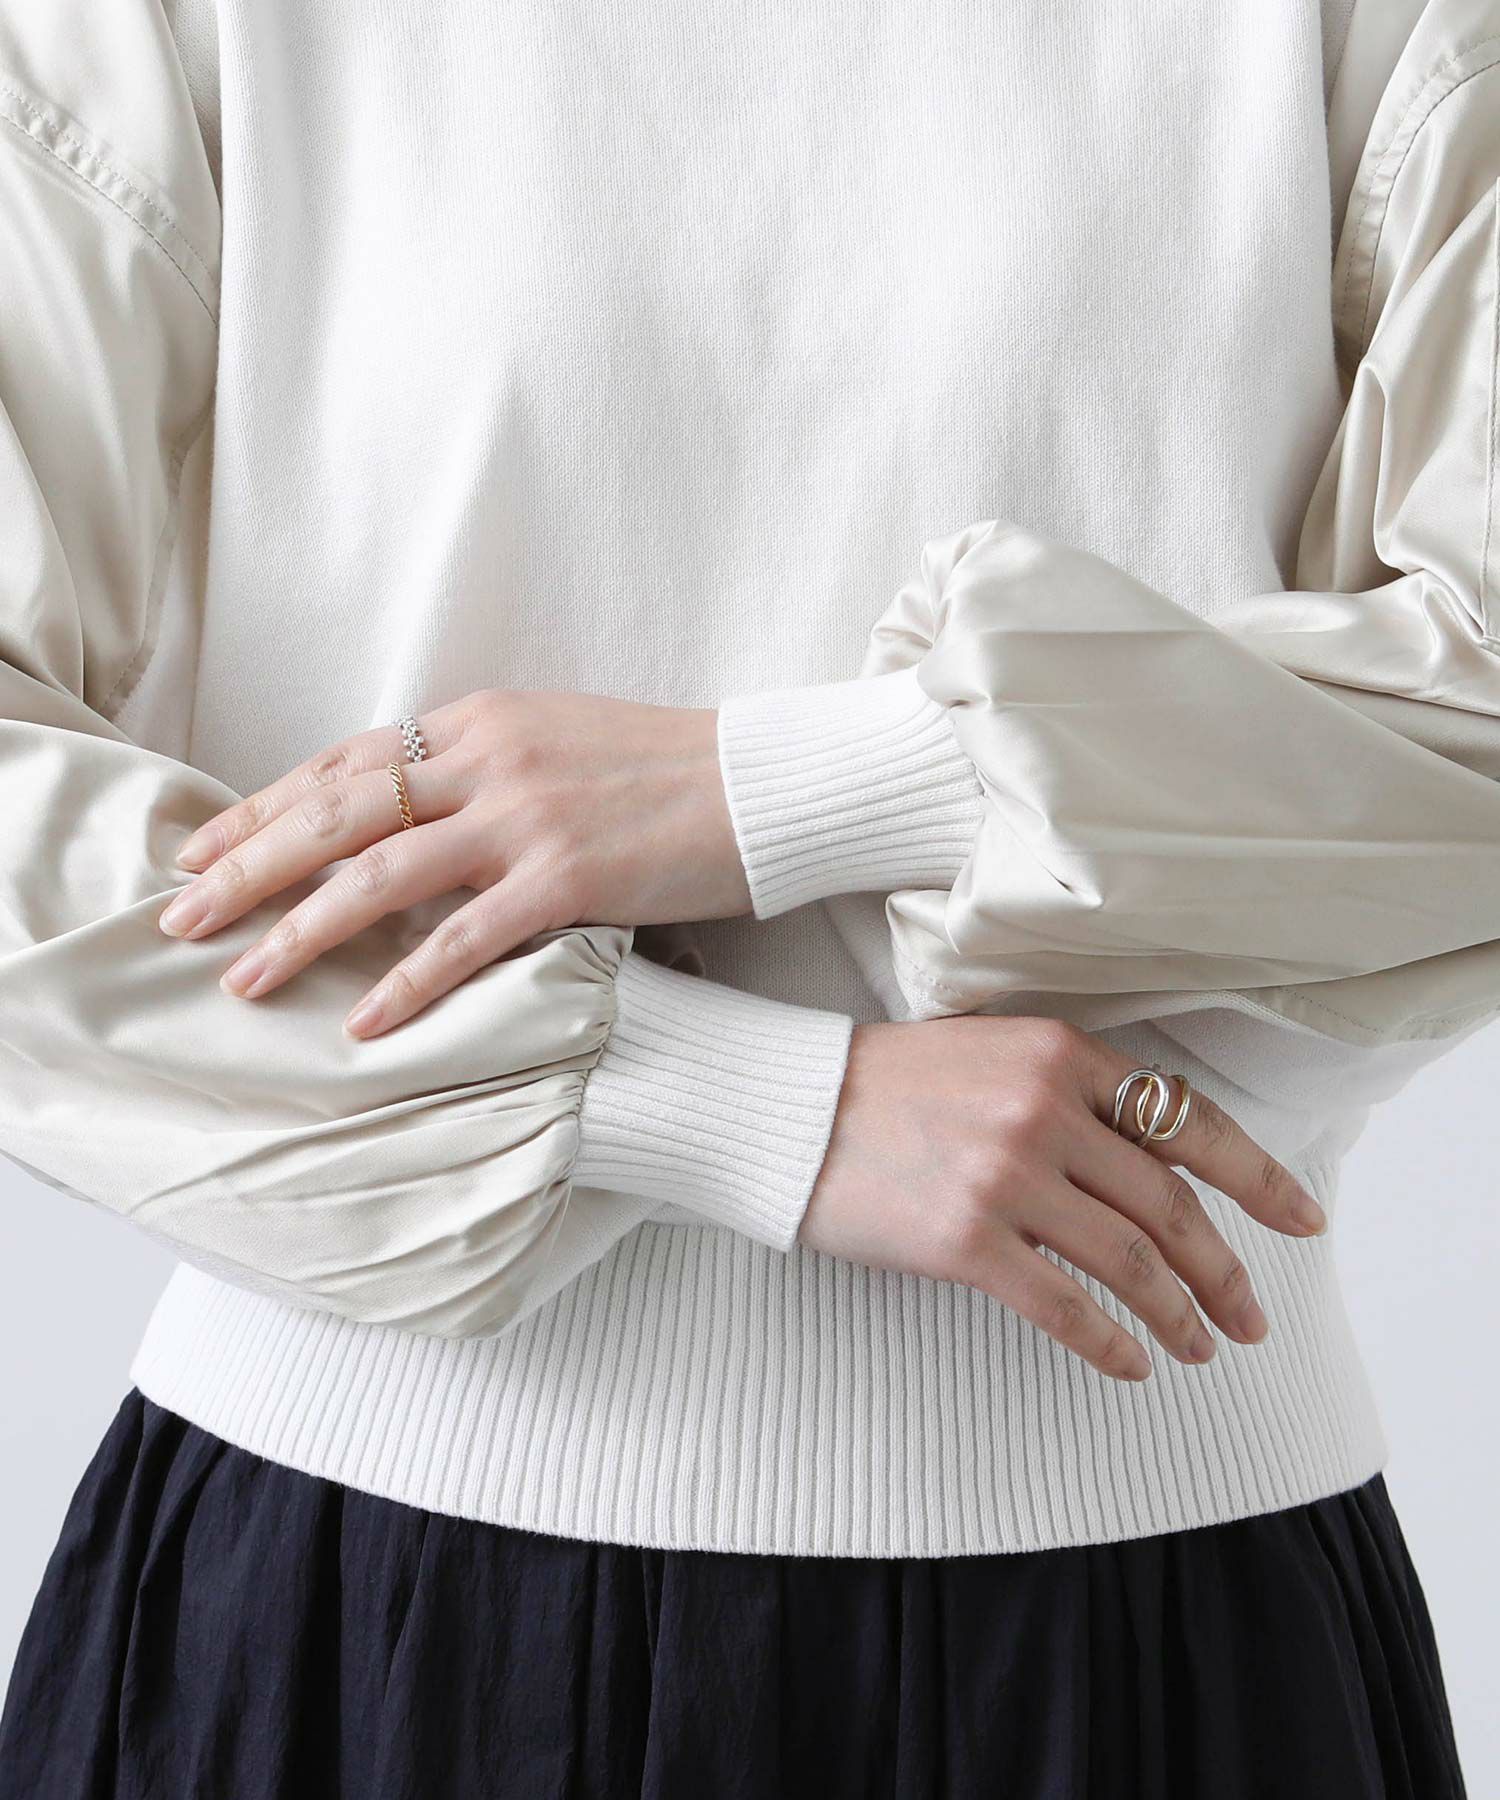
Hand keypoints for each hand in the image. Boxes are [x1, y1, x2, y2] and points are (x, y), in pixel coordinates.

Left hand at [157, 688, 750, 1034]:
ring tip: (244, 977)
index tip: (201, 851)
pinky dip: (409, 981)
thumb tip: (406, 816)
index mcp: (476, 721)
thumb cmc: (660, 769)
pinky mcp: (569, 876)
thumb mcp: (553, 742)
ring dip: (302, 928)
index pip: (342, 763)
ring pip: (381, 872)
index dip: (262, 809)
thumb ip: (475, 770)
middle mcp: (486, 759)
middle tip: (179, 918)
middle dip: (249, 868)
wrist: (759, 782)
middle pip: (337, 811)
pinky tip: (362, 1020)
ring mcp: (525, 816)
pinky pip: (466, 937)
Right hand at [798, 1015, 1327, 1379]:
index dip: (1256, 1177)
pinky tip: (1131, 1365)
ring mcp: (1005, 1176)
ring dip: (1178, 1314)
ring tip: (1201, 1348)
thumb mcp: (991, 1055)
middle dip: (1226, 1269)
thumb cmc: (889, 1085)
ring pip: (1128, 1260)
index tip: (1301, 1220)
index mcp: (1059, 1053)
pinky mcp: (964, 1240)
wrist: (787, 1108)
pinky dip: (1110, 1343)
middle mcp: (1042, 1109)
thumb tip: (1151, 1168)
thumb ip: (1069, 1093)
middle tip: (1254, 1317)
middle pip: (1169, 1202)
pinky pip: (1063, 1306)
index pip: (1185, 1120)